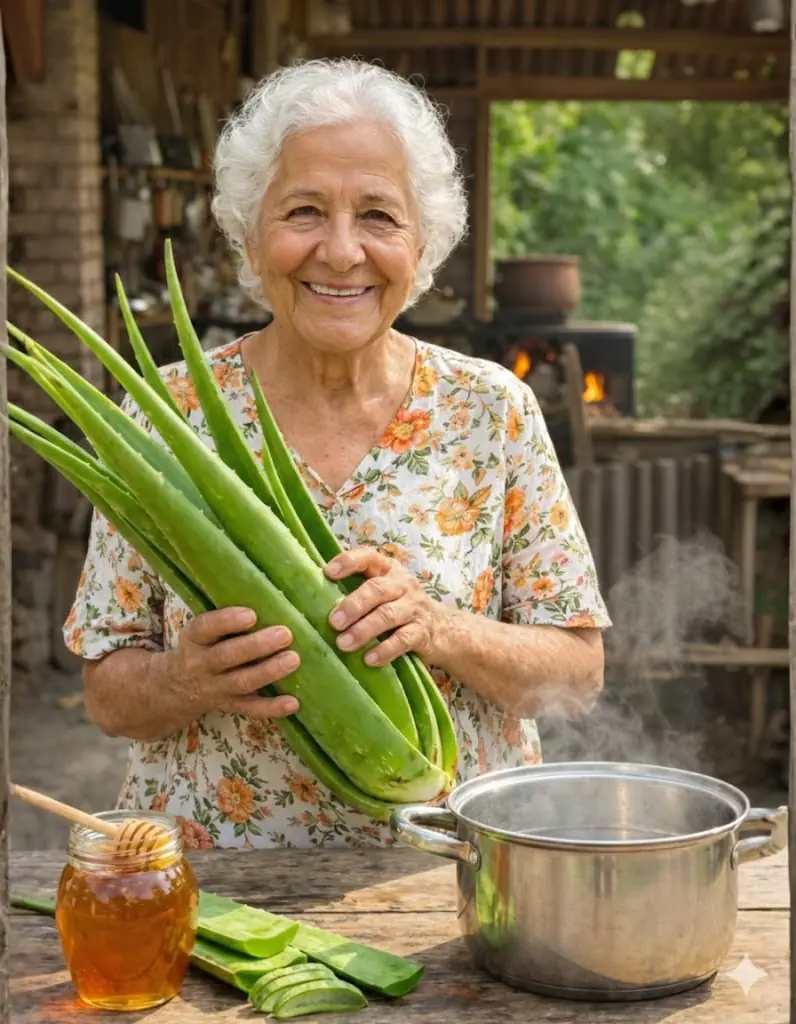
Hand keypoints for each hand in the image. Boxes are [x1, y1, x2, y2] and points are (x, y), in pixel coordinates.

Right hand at [164, 606, 300, 718]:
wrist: (176, 686)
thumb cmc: (202, 646)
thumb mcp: (202, 630)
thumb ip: (226, 619)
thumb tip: (269, 600)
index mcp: (194, 639)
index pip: (205, 628)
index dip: (227, 621)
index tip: (251, 615)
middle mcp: (201, 664)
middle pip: (226, 656)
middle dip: (256, 646)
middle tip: (285, 634)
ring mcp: (215, 688)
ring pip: (241, 682)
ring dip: (269, 672)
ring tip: (293, 659)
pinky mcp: (228, 705)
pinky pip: (250, 709)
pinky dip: (272, 708)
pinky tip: (293, 703)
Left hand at [325, 548, 447, 665]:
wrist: (443, 629)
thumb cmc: (399, 607)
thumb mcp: (383, 591)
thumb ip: (357, 589)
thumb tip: (312, 597)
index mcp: (388, 569)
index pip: (368, 557)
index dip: (349, 562)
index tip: (328, 572)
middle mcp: (402, 584)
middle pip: (377, 589)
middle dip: (353, 604)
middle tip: (333, 621)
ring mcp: (414, 608)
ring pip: (388, 616)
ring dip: (363, 630)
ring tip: (343, 644)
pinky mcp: (422, 632)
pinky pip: (402, 640)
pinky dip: (384, 650)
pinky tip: (369, 659)